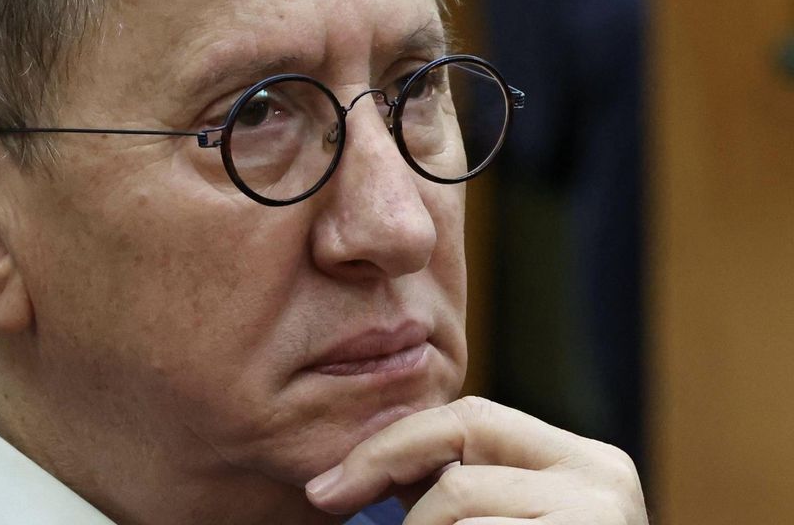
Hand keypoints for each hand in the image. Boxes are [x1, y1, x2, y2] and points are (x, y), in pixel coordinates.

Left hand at [304, 396, 647, 523]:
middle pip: (459, 459)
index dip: (390, 444)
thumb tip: (346, 476)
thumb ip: (453, 487)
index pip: (471, 417)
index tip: (328, 486)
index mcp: (585, 461)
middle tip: (345, 506)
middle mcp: (603, 476)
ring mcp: (600, 516)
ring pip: (456, 500)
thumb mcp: (496, 518)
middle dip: (391, 479)